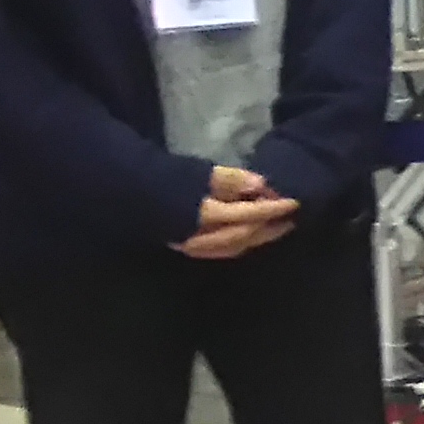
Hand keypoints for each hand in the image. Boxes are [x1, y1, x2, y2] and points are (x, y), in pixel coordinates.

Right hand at [173, 164, 296, 258]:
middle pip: (244, 236)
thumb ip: (229, 179)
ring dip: (259, 237)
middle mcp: (201, 236)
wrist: (131, 195)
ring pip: (235, 246)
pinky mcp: (190, 250)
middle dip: (270, 227)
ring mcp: (195, 247)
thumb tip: (260, 184)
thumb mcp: (199, 172)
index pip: (246, 215)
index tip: (292, 202)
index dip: (271, 209)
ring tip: (278, 227)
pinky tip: (252, 236)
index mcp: (203, 215)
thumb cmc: (167, 178)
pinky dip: (242, 243)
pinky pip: (223, 251)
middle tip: (292, 217)